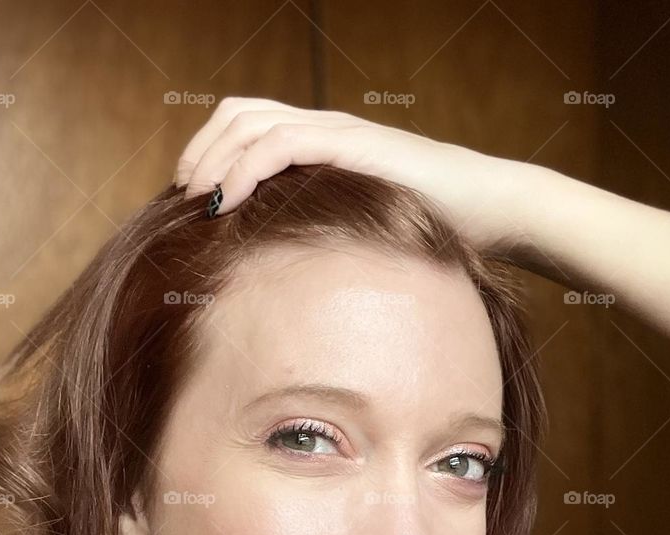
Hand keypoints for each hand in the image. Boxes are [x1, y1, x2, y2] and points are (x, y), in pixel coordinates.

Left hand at [173, 96, 530, 259]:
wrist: (488, 211)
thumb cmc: (434, 231)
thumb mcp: (365, 235)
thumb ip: (327, 239)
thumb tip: (290, 287)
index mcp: (324, 144)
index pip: (248, 126)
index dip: (211, 152)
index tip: (191, 199)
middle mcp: (324, 128)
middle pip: (238, 113)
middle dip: (200, 151)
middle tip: (181, 198)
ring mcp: (337, 132)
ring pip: (250, 120)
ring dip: (212, 157)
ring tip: (194, 200)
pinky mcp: (350, 145)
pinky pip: (280, 143)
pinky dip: (242, 168)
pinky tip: (223, 202)